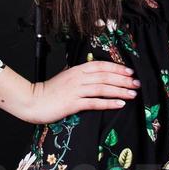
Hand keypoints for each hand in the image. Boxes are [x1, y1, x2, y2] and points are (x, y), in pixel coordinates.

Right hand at [22, 60, 140, 124]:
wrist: (32, 101)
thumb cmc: (48, 91)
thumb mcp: (63, 77)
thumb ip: (77, 74)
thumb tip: (90, 73)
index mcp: (76, 70)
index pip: (101, 65)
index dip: (116, 67)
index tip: (129, 71)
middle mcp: (78, 78)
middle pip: (105, 76)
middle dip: (123, 79)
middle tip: (137, 83)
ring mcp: (75, 90)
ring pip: (102, 88)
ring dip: (120, 90)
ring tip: (132, 94)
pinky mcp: (73, 103)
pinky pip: (94, 102)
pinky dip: (109, 103)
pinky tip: (119, 104)